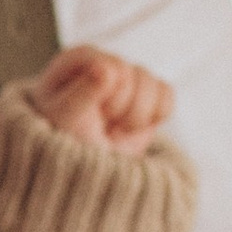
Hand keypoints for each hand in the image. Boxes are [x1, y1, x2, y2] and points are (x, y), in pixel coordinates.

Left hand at [25, 44, 173, 153]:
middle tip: (99, 124)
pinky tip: (131, 127)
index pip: (109, 65)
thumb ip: (84, 92)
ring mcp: (129, 78)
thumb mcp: (67, 117)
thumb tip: (107, 69)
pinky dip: (154, 117)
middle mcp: (105, 63)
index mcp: (79, 60)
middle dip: (118, 108)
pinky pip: (167, 95)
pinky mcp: (149, 95)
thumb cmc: (65, 139)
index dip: (105, 93)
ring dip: (134, 117)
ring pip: (152, 84)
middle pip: (132, 74)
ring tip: (113, 129)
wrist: (84, 171)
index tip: (88, 112)